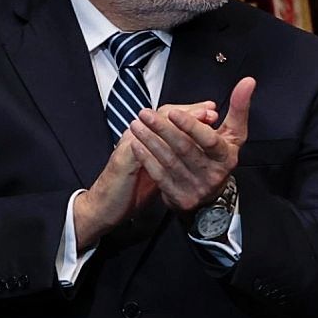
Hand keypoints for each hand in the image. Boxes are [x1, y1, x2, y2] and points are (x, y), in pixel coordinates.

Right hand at [74, 100, 217, 250]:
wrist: (104, 206)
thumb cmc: (133, 186)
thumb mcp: (159, 166)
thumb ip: (176, 153)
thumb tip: (200, 145)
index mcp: (145, 134)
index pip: (169, 114)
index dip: (191, 112)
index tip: (213, 112)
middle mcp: (136, 134)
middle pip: (164, 114)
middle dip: (191, 112)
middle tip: (212, 112)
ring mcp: (128, 144)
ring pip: (156, 125)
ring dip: (182, 122)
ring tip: (202, 122)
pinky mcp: (124, 160)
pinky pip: (145, 146)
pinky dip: (165, 143)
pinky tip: (182, 147)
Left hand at [126, 77, 254, 214]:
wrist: (211, 196)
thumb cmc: (220, 157)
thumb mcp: (234, 134)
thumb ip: (239, 107)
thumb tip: (248, 82)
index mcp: (226, 156)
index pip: (208, 140)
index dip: (191, 126)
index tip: (173, 112)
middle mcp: (211, 173)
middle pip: (184, 148)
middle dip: (162, 128)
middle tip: (146, 114)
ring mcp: (194, 187)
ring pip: (168, 160)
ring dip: (150, 140)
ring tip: (137, 124)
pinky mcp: (179, 197)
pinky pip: (159, 175)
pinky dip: (146, 158)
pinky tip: (137, 144)